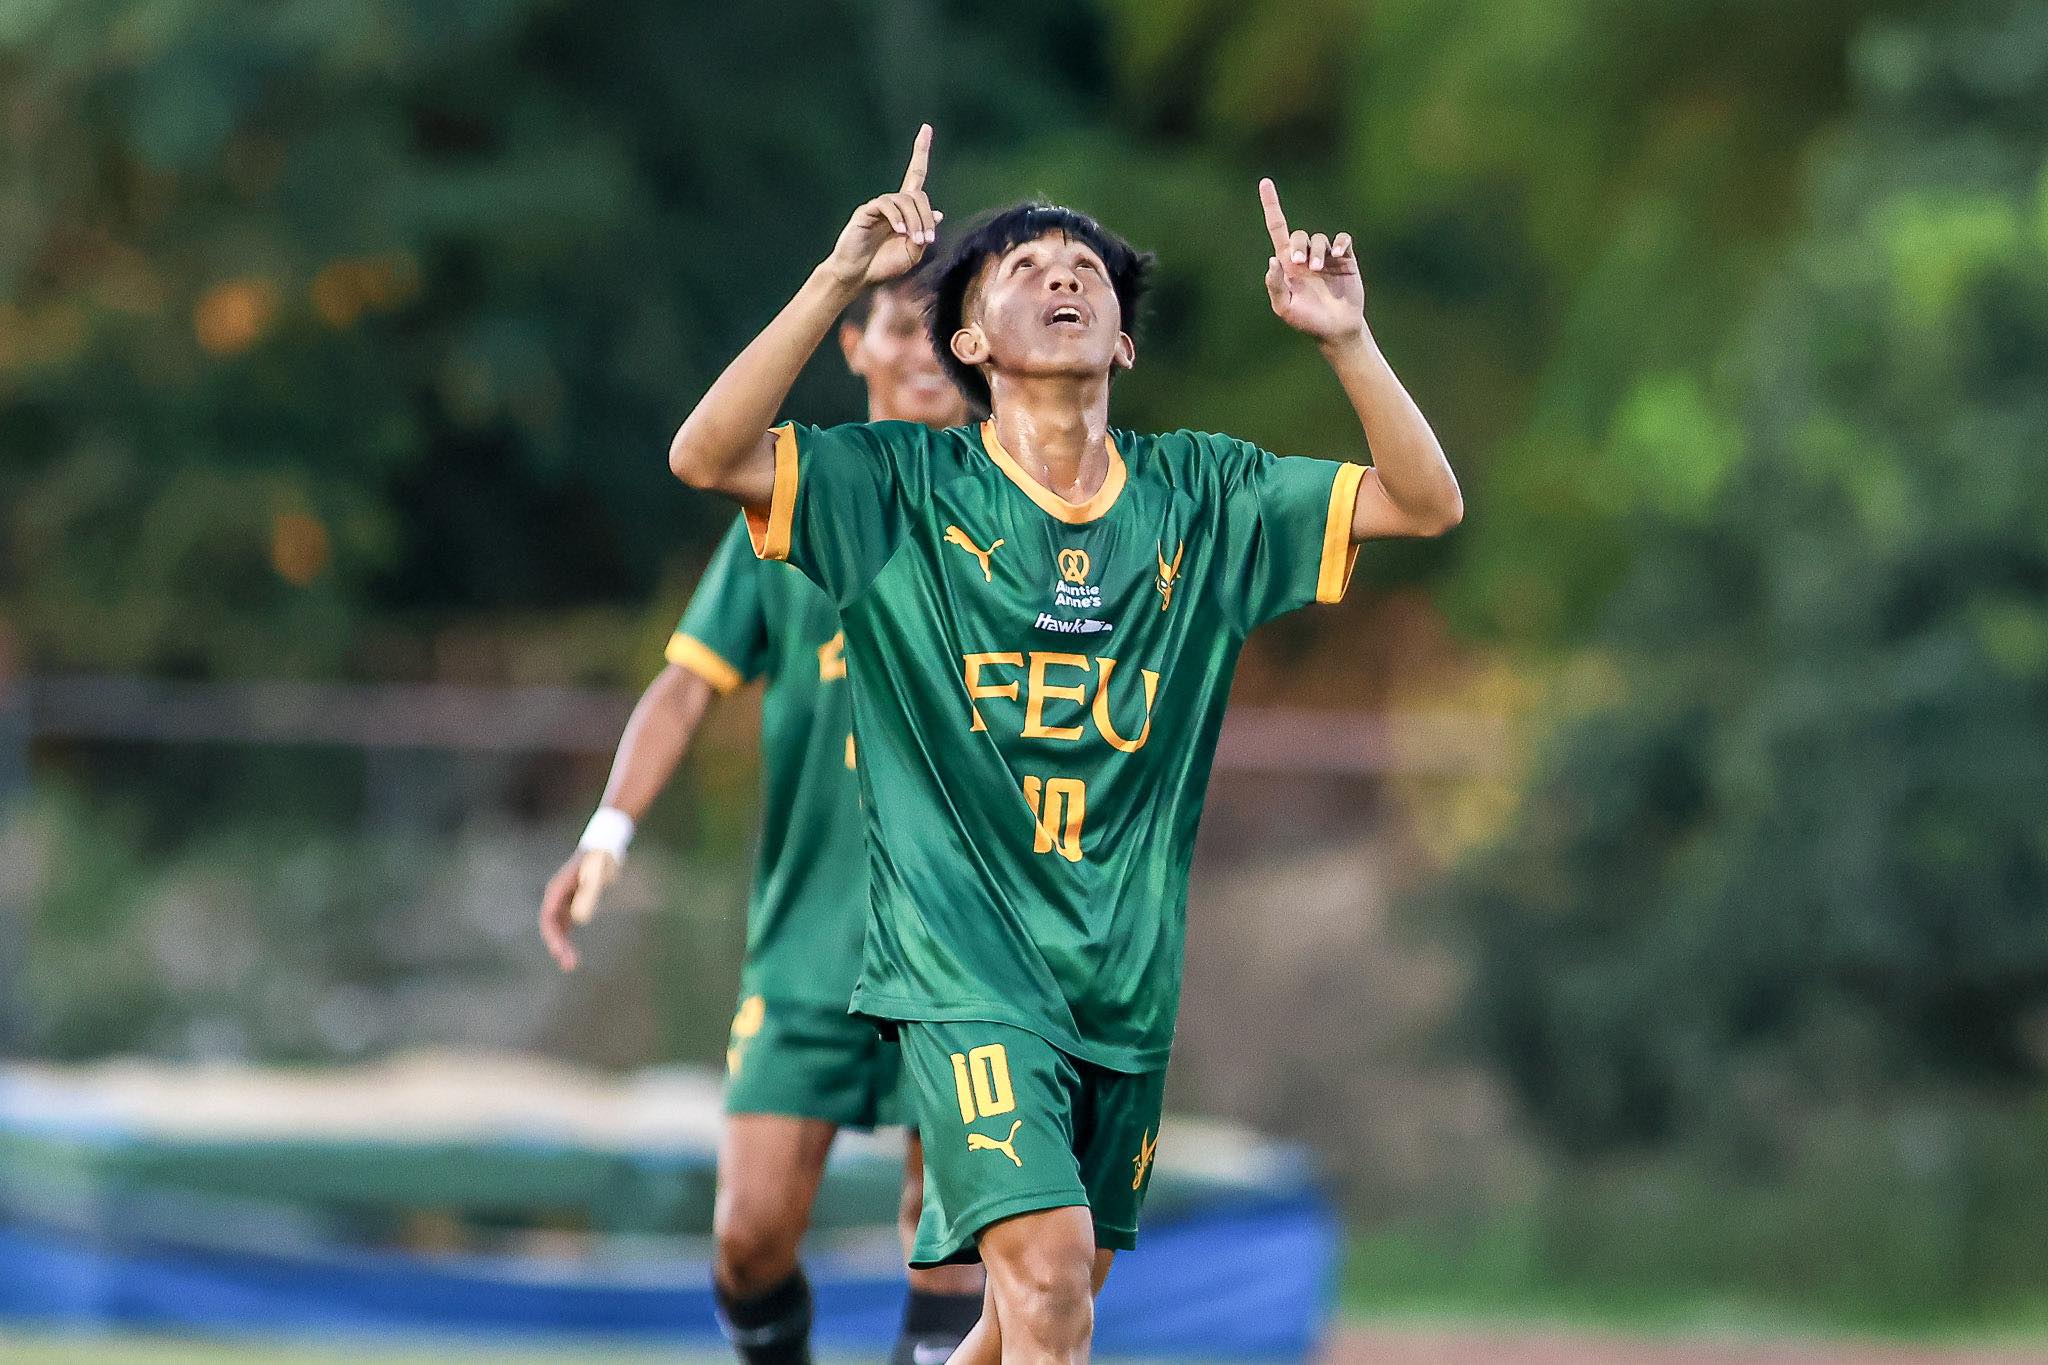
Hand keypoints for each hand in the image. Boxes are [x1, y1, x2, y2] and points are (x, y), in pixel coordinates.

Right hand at [539, 849, 616, 971]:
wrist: (602, 848)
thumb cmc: (598, 859)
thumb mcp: (595, 873)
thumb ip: (588, 893)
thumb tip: (578, 918)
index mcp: (557, 890)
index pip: (548, 918)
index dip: (553, 937)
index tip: (560, 952)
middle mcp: (555, 896)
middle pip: (551, 926)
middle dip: (558, 946)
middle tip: (569, 965)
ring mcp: (562, 900)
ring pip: (556, 928)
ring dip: (561, 946)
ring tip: (569, 965)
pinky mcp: (570, 903)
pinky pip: (564, 925)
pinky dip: (566, 939)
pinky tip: (570, 953)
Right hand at [825, 124, 940, 287]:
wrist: (858, 276)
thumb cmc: (883, 265)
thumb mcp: (912, 253)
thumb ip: (924, 233)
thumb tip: (937, 212)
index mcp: (905, 210)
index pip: (915, 175)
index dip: (920, 151)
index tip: (926, 128)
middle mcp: (892, 203)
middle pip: (917, 193)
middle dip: (926, 216)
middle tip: (927, 240)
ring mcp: (878, 206)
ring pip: (905, 200)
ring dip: (916, 221)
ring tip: (915, 240)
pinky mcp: (866, 211)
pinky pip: (886, 205)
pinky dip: (897, 218)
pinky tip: (900, 232)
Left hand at [1259, 178, 1364, 343]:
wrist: (1336, 330)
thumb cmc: (1307, 321)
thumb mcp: (1284, 308)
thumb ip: (1275, 286)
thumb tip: (1273, 260)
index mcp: (1287, 264)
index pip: (1277, 228)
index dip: (1271, 205)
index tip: (1264, 182)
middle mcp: (1305, 256)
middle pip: (1298, 235)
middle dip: (1298, 246)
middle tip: (1299, 264)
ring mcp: (1326, 257)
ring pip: (1320, 239)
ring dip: (1317, 252)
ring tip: (1318, 269)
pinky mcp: (1346, 259)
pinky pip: (1342, 239)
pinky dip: (1340, 242)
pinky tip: (1339, 254)